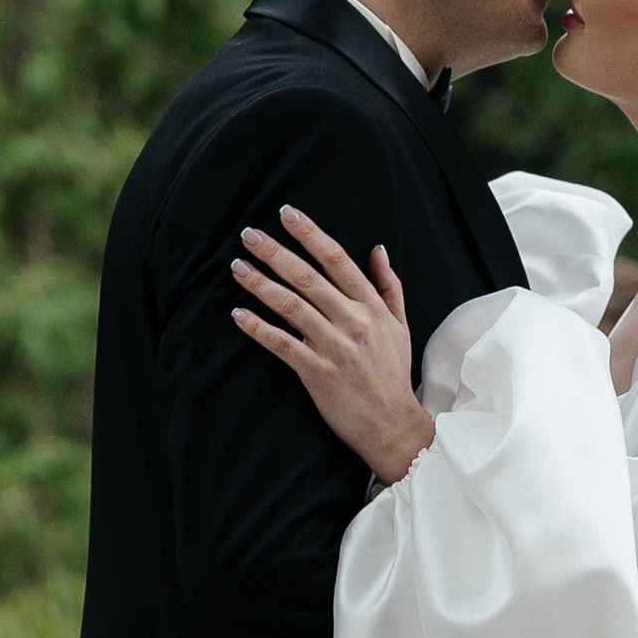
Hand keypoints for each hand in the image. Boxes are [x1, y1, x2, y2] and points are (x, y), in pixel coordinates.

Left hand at [232, 206, 435, 483]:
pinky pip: (282, 345)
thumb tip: (378, 249)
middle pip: (308, 278)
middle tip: (248, 235)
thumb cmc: (392, 374)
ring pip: (292, 307)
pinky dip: (258, 329)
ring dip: (261, 285)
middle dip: (275, 253)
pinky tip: (238, 314)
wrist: (392, 424)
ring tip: (237, 268)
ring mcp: (335, 348)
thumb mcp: (400, 326)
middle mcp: (353, 322)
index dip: (310, 234)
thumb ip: (389, 286)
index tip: (287, 213)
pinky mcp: (318, 373)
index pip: (337, 259)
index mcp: (371, 306)